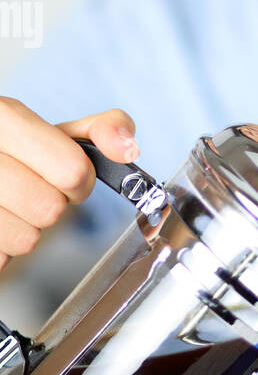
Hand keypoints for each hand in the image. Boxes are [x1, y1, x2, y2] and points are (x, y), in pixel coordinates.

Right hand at [0, 98, 138, 271]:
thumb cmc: (15, 155)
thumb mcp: (56, 132)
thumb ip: (102, 130)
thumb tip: (127, 149)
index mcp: (4, 116)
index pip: (73, 170)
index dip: (79, 180)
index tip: (66, 175)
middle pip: (50, 208)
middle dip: (51, 205)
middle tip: (32, 190)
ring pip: (26, 238)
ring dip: (26, 229)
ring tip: (8, 206)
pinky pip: (2, 258)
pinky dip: (2, 247)